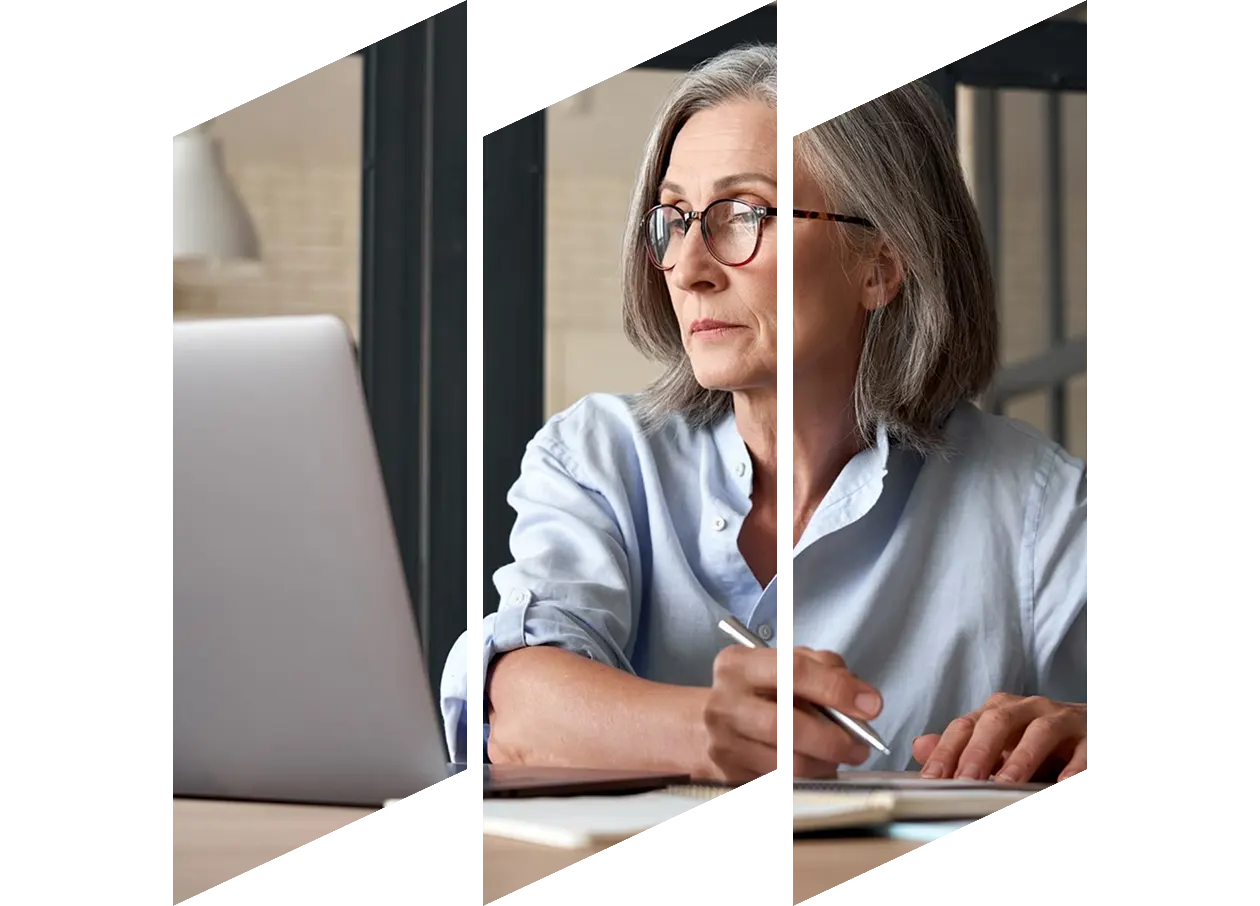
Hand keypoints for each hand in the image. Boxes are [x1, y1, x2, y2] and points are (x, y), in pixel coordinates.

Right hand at [702, 646, 882, 780]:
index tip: (870, 704)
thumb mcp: (781, 663)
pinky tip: (814, 766)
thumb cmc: (754, 692)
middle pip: (788, 725)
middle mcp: (724, 703)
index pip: (794, 670)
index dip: (837, 689)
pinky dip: (808, 778)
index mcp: (738, 665)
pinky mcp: (729, 777)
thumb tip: (863, 698)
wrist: (700, 726)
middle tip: (860, 745)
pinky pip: (782, 784)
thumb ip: (822, 668)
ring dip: (825, 763)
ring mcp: (723, 744)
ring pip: (788, 763)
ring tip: (839, 756)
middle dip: (834, 739)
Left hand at [913, 693, 1087, 783]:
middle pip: (998, 722)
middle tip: (964, 782)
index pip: (965, 726)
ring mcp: (1063, 719)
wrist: (1098, 730)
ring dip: (1021, 758)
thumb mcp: (1000, 745)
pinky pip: (1087, 748)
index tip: (932, 778)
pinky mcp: (1095, 735)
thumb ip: (961, 748)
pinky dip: (1077, 766)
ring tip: (1006, 783)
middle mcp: (1029, 709)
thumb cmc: (1042, 742)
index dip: (946, 751)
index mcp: (1000, 710)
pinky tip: (1066, 784)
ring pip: (1040, 731)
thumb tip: (920, 748)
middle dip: (978, 753)